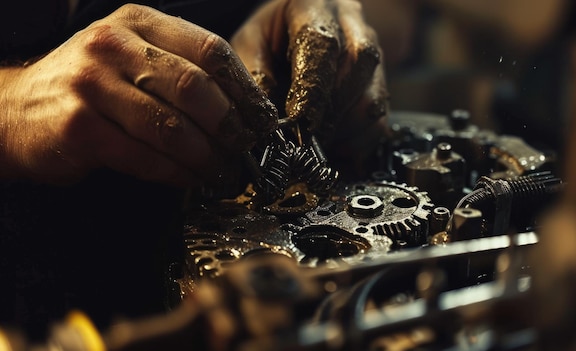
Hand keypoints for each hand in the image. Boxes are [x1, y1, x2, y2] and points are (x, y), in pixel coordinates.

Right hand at [0, 4, 277, 186]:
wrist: (15, 110)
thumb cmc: (89, 87)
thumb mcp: (131, 57)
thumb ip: (180, 69)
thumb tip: (244, 110)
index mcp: (138, 23)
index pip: (211, 50)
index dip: (246, 90)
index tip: (263, 120)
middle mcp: (113, 45)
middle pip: (195, 88)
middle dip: (230, 127)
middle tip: (246, 151)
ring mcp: (92, 84)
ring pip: (172, 127)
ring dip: (207, 158)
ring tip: (225, 173)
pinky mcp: (79, 127)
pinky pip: (145, 157)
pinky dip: (176, 174)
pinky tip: (192, 180)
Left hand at [230, 0, 389, 171]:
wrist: (295, 33)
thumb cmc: (270, 38)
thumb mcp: (251, 45)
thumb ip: (254, 76)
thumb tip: (264, 118)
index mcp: (313, 6)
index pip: (321, 43)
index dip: (312, 86)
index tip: (299, 120)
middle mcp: (350, 24)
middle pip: (358, 64)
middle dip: (332, 109)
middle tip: (308, 140)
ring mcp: (371, 54)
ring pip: (373, 95)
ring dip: (346, 129)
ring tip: (318, 146)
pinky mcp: (379, 84)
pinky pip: (380, 120)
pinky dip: (357, 143)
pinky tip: (335, 149)